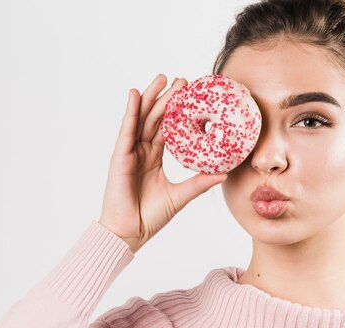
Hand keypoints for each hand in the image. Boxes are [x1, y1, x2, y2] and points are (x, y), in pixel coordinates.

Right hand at [98, 74, 227, 252]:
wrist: (130, 233)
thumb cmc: (150, 217)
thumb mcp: (180, 196)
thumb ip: (199, 182)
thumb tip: (224, 172)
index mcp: (153, 158)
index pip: (166, 128)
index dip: (177, 112)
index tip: (191, 96)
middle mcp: (141, 152)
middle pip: (154, 118)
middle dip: (167, 98)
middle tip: (182, 80)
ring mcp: (129, 153)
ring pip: (141, 119)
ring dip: (151, 97)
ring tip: (162, 78)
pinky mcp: (119, 157)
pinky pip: (126, 130)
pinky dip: (131, 111)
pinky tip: (136, 94)